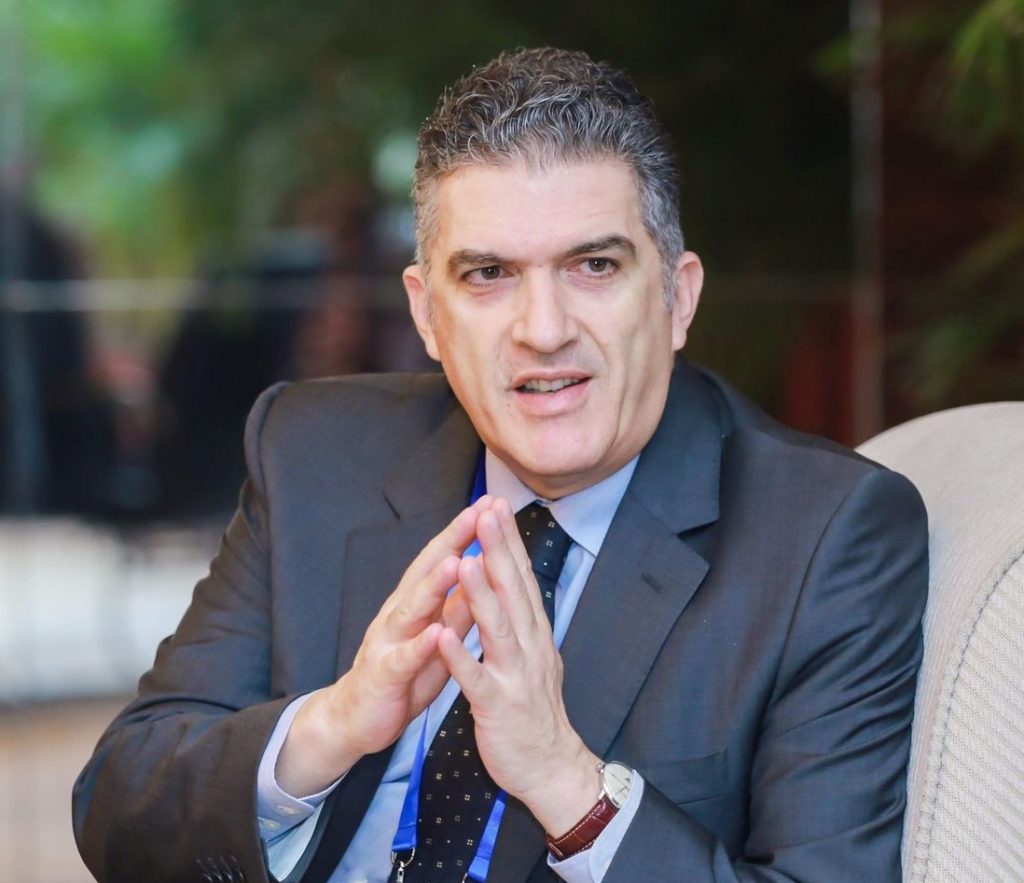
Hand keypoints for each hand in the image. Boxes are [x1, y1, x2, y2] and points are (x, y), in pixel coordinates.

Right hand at [277, 496, 491, 795]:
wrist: (355, 718)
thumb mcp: (437, 635)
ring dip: (435, 584)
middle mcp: (400, 613)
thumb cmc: (404, 672)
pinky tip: (436, 634)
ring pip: (413, 608)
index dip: (466, 531)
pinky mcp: (383, 674)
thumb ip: (459, 607)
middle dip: (452, 540)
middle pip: (427, 570)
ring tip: (459, 561)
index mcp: (417, 603)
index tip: (491, 504)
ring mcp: (388, 641)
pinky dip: (420, 646)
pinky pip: (403, 659)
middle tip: (477, 513)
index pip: (443, 558)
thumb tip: (486, 574)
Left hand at [437, 498, 600, 836]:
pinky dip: (460, 657)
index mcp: (534, 632)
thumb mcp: (533, 654)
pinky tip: (441, 635)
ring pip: (498, 629)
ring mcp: (516, 676)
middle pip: (514, 592)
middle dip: (498, 550)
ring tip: (464, 560)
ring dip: (481, 594)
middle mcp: (530, 647)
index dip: (509, 541)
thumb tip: (514, 579)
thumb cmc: (534, 708)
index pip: (522, 578)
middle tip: (487, 511)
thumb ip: (522, 618)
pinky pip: (477, 679)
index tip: (497, 505)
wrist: (551, 766)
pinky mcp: (498, 706)